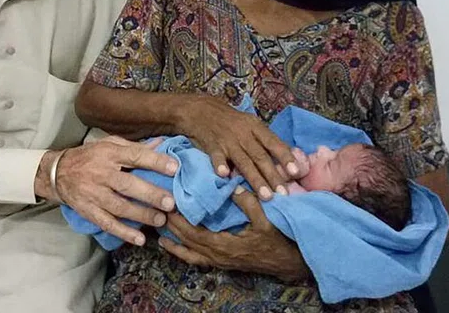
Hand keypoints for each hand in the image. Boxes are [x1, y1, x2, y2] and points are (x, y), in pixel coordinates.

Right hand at [48, 136, 178, 245]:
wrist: (57, 173)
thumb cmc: (90, 156)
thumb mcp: (109, 145)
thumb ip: (135, 147)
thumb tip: (161, 144)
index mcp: (109, 153)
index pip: (135, 156)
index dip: (155, 162)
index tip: (175, 168)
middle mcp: (101, 173)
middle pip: (128, 185)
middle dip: (150, 194)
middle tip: (171, 202)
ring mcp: (94, 194)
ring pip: (119, 206)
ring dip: (141, 215)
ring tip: (160, 220)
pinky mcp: (88, 210)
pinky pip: (107, 223)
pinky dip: (123, 232)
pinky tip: (139, 239)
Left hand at [158, 186, 310, 281]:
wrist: (290, 262)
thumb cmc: (278, 240)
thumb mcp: (266, 219)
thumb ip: (249, 202)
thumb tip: (232, 185)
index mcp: (225, 246)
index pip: (194, 233)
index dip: (179, 221)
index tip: (168, 205)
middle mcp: (218, 257)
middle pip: (187, 243)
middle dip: (171, 228)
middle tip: (158, 211)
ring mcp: (220, 262)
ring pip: (190, 255)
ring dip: (174, 243)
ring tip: (158, 232)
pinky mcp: (223, 263)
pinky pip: (197, 260)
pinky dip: (183, 253)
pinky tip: (174, 246)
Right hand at [178, 95, 303, 198]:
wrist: (201, 111)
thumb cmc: (231, 122)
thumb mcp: (250, 125)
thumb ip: (265, 141)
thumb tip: (287, 159)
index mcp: (255, 127)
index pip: (273, 143)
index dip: (285, 157)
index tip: (296, 172)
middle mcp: (243, 133)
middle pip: (260, 156)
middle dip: (273, 176)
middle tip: (283, 194)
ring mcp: (228, 140)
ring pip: (244, 161)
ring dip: (255, 179)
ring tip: (265, 196)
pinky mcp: (212, 146)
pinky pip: (217, 157)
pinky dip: (220, 165)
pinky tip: (225, 176)